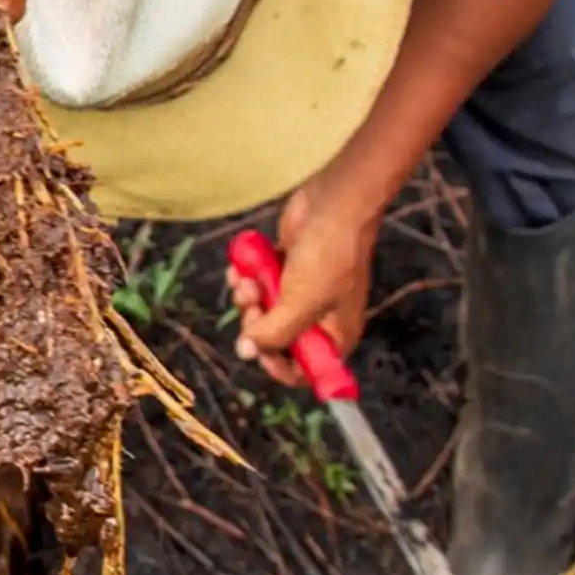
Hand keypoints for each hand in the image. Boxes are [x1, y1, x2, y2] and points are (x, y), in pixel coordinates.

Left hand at [226, 176, 379, 387]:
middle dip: (256, 324)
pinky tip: (239, 269)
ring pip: (261, 311)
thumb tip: (246, 351)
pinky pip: (257, 285)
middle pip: (275, 340)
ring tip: (246, 281)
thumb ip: (273, 334)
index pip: (305, 370)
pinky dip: (246, 279)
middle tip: (251, 304)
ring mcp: (300, 293)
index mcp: (334, 335)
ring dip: (247, 299)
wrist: (332, 205)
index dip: (278, 366)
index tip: (257, 350)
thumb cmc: (327, 257)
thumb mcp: (300, 304)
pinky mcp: (284, 270)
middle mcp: (317, 318)